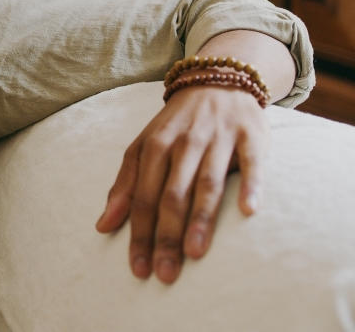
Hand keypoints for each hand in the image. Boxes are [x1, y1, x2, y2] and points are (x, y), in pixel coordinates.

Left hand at [94, 85, 268, 282]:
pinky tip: (249, 212)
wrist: (218, 79)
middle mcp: (185, 142)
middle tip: (165, 274)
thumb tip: (102, 226)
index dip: (139, 234)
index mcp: (155, 145)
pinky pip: (252, 163)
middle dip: (166, 236)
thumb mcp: (144, 146)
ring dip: (200, 218)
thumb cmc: (178, 124)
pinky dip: (251, 185)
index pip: (143, 196)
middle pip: (172, 194)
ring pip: (207, 183)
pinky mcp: (251, 136)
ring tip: (194, 253)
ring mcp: (219, 138)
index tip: (138, 269)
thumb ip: (125, 184)